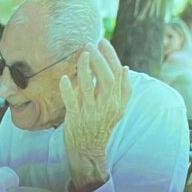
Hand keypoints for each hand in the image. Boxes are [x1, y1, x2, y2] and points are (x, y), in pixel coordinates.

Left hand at [60, 40, 131, 191]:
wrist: (89, 149)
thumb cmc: (102, 125)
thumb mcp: (118, 108)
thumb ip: (123, 89)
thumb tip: (126, 67)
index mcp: (116, 100)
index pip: (117, 73)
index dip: (110, 56)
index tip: (102, 42)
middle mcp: (105, 105)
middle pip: (106, 78)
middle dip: (99, 59)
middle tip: (90, 44)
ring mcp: (90, 111)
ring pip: (88, 87)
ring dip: (85, 68)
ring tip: (82, 54)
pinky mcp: (75, 117)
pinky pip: (71, 102)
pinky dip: (68, 89)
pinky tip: (64, 77)